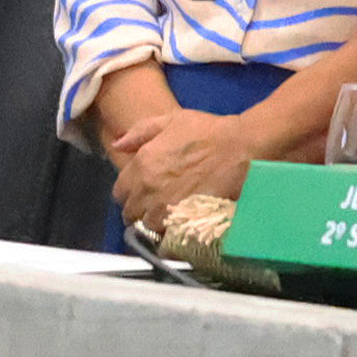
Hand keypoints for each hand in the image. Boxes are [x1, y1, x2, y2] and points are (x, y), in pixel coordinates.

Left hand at [89, 66, 256, 233]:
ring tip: (165, 217)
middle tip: (152, 206)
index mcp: (141, 164)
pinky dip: (168, 234)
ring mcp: (166, 208)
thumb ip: (140, 133)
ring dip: (153, 223)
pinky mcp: (184, 220)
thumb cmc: (206, 131)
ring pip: (146, 227)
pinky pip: (166, 236)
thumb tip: (117, 145)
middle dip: (138, 210)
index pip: (119, 192)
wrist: (239, 147)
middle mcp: (148, 189)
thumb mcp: (170, 120)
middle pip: (130, 213)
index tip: (138, 192)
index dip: (128, 192)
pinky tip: (177, 224)